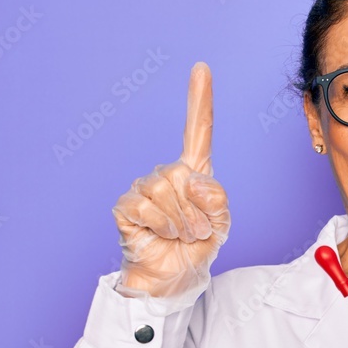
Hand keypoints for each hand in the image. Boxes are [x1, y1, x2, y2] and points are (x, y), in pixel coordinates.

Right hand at [112, 62, 230, 308]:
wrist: (173, 279)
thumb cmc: (196, 249)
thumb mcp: (221, 224)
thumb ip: (217, 198)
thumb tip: (189, 177)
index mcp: (193, 173)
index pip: (197, 131)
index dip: (199, 100)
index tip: (201, 68)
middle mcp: (166, 175)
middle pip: (182, 174)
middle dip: (197, 211)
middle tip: (196, 232)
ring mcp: (143, 188)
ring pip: (165, 191)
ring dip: (182, 222)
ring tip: (181, 236)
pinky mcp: (126, 206)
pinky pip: (147, 207)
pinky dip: (162, 226)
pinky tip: (162, 236)